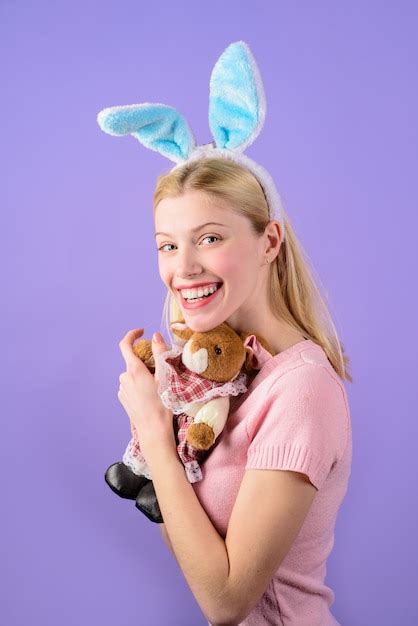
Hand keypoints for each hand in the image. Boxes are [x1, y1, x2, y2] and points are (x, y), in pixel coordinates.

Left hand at [118, 328, 175, 453]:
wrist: (154, 431)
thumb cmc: (162, 404)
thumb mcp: (165, 377)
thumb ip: (159, 354)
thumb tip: (155, 336)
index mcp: (134, 370)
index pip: (125, 345)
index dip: (132, 335)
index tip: (142, 331)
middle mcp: (124, 378)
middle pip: (133, 360)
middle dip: (146, 360)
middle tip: (161, 369)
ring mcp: (122, 389)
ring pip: (132, 374)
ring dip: (143, 374)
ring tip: (158, 386)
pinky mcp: (123, 398)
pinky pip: (130, 385)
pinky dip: (139, 384)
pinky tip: (150, 395)